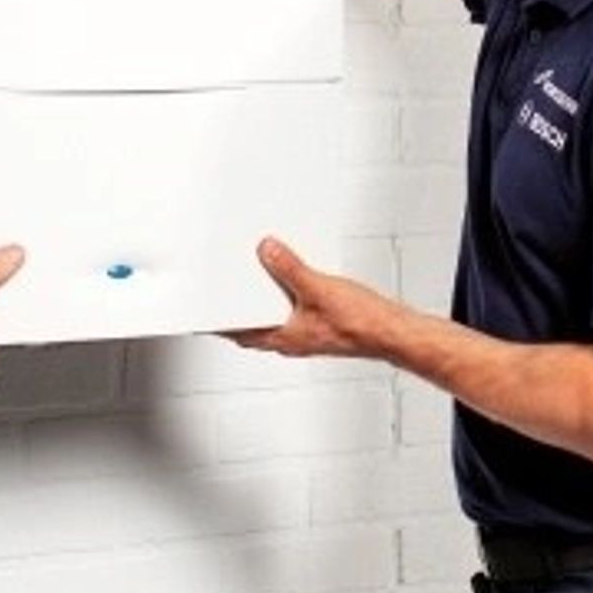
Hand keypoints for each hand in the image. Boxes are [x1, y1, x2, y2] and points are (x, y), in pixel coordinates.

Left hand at [222, 236, 398, 359]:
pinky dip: (285, 297)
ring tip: (255, 275)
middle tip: (223, 288)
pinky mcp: (321, 325)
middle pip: (253, 325)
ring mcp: (307, 334)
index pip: (239, 333)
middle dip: (238, 308)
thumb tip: (266, 252)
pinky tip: (291, 279)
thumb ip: (290, 269)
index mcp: (284, 337)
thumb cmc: (362, 324)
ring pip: (273, 318)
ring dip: (263, 301)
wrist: (393, 333)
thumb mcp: (319, 288)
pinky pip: (293, 311)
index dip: (218, 324)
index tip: (200, 314)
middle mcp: (292, 339)